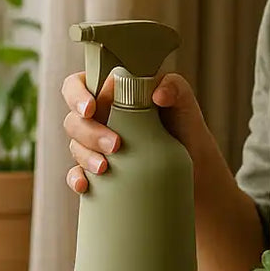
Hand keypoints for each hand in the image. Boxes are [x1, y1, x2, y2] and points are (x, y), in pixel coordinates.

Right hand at [61, 70, 207, 192]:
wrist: (195, 162)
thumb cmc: (184, 124)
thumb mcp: (183, 100)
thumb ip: (174, 86)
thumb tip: (158, 94)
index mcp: (109, 92)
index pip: (77, 85)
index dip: (76, 95)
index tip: (90, 109)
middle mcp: (98, 117)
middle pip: (74, 120)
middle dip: (89, 133)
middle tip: (115, 144)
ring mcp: (96, 144)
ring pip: (75, 147)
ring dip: (86, 156)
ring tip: (106, 167)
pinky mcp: (99, 169)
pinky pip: (77, 174)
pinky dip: (77, 179)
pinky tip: (85, 185)